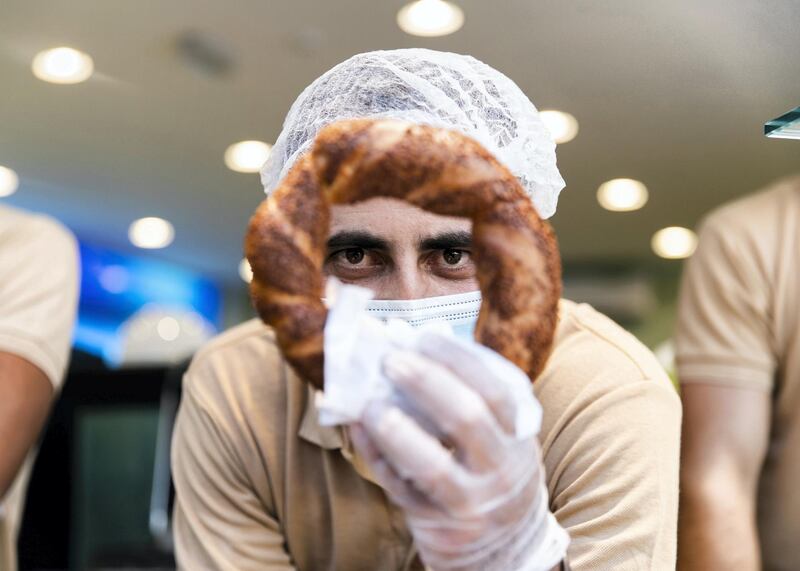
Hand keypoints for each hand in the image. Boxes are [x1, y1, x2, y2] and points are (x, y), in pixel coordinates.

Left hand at [350, 333, 567, 570]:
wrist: (505, 550)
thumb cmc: (492, 474)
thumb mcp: (500, 439)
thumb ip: (470, 397)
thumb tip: (421, 341)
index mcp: (517, 438)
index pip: (494, 390)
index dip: (458, 360)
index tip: (425, 337)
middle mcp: (499, 470)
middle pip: (467, 418)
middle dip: (426, 383)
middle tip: (391, 360)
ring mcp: (469, 502)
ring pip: (431, 465)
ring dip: (396, 429)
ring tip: (369, 402)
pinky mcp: (437, 525)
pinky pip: (400, 488)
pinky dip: (376, 456)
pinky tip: (358, 428)